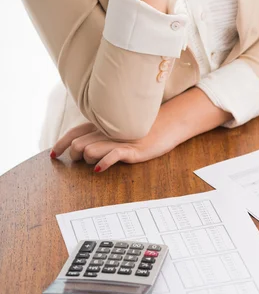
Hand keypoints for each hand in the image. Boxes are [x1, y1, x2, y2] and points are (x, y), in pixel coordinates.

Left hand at [50, 112, 180, 172]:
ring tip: (95, 164)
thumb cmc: (143, 129)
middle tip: (80, 162)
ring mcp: (118, 140)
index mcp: (103, 124)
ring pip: (88, 150)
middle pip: (77, 144)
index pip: (74, 132)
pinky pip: (111, 155)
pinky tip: (100, 169)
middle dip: (73, 155)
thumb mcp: (119, 130)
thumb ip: (102, 134)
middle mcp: (107, 131)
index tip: (54, 154)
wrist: (168, 124)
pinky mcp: (131, 149)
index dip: (61, 144)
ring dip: (87, 160)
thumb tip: (84, 148)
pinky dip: (102, 163)